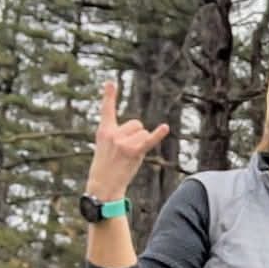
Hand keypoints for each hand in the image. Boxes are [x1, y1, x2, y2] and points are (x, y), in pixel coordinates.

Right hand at [89, 81, 168, 200]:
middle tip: (126, 151)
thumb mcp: (105, 146)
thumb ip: (117, 134)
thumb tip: (140, 130)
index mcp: (103, 130)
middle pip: (137, 124)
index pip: (107, 109)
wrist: (103, 185)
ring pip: (144, 133)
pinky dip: (158, 134)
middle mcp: (112, 133)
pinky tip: (165, 128)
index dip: (109, 95)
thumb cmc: (107, 166)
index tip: (111, 82)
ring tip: (130, 156)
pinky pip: (149, 140)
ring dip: (142, 143)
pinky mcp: (133, 151)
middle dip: (136, 135)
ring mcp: (123, 142)